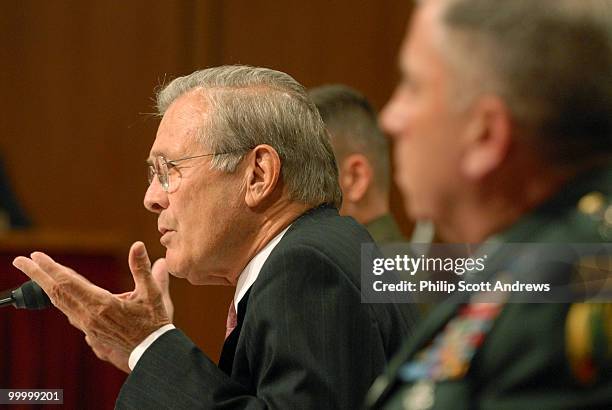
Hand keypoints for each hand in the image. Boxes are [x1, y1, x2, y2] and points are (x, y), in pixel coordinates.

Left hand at [12, 241, 171, 371]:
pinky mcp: (89, 330)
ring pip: (60, 302)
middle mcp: (89, 316)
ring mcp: (87, 325)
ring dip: (46, 285)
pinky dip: (58, 296)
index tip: (35, 255)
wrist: (152, 350)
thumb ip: (142, 268)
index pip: (67, 283)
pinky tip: (58, 290)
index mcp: (102, 304)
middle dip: (37, 275)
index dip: (50, 268)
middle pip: (56, 292)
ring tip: (37, 271)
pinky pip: (68, 310)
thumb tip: (138, 246)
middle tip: (21, 260)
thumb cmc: (154, 321)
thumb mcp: (152, 293)